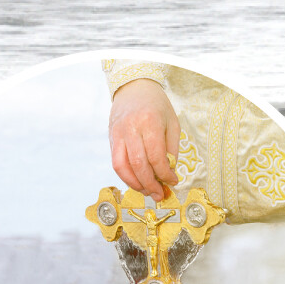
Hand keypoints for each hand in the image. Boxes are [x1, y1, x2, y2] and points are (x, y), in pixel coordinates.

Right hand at [108, 78, 180, 202]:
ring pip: (122, 167)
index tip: (173, 182)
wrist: (134, 88)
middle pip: (138, 165)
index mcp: (150, 123)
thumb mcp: (172, 123)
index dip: (165, 174)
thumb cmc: (157, 106)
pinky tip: (137, 182)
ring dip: (135, 184)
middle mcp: (131, 129)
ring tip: (148, 192)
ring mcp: (118, 134)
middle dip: (150, 184)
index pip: (156, 157)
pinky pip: (115, 162)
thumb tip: (169, 172)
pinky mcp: (111, 138)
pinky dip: (126, 176)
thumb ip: (171, 148)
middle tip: (160, 195)